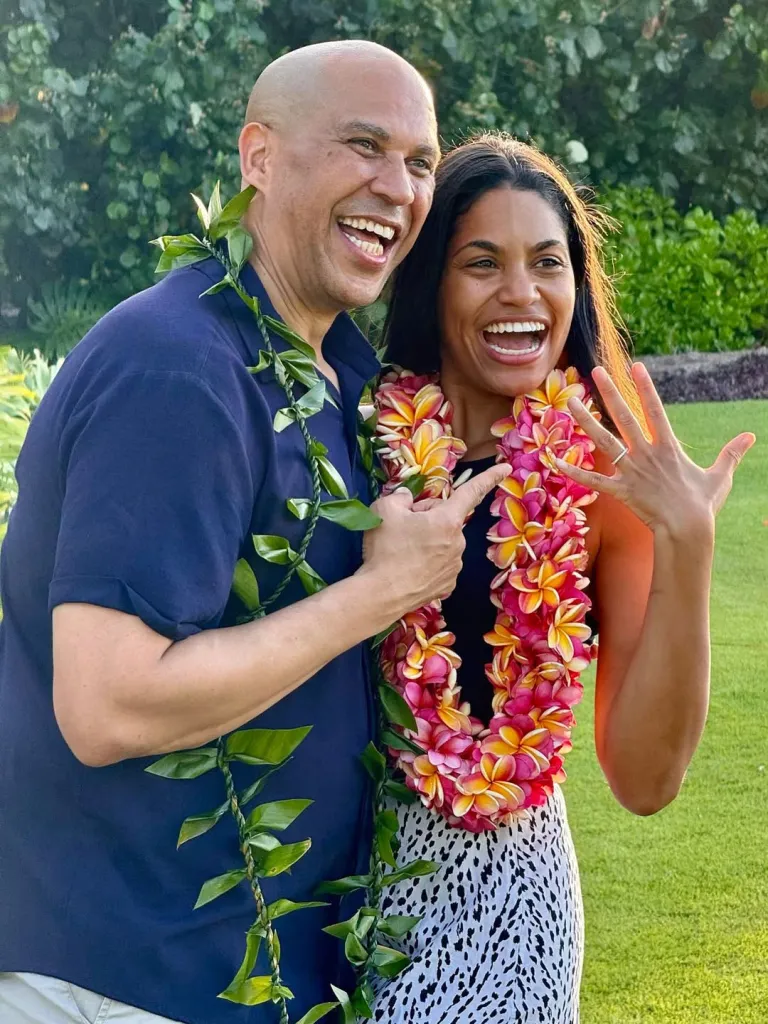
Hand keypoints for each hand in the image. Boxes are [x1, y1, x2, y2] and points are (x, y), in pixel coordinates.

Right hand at [361, 462, 510, 616]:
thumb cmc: (385, 549)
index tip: (506, 468)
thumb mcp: (385, 508)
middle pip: (445, 518)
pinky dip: (427, 562)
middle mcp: (458, 543)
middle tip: (402, 528)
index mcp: (447, 520)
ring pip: (443, 542)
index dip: (489, 477)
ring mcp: (455, 566)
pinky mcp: (447, 585)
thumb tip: (408, 500)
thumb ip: (401, 496)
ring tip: (402, 551)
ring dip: (427, 541)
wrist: (380, 594)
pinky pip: (440, 563)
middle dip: (428, 518)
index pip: (472, 492)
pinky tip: (410, 567)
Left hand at [556, 363, 755, 537]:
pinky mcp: (620, 491)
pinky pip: (593, 480)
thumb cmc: (704, 505)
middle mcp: (646, 454)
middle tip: (596, 371)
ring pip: (604, 441)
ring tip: (569, 403)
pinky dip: (575, 472)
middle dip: (610, 392)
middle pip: (624, 417)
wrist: (687, 530)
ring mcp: (631, 471)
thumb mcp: (720, 476)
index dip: (645, 387)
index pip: (655, 409)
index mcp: (668, 447)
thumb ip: (731, 454)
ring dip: (585, 421)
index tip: (635, 366)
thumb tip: (751, 436)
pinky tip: (556, 461)